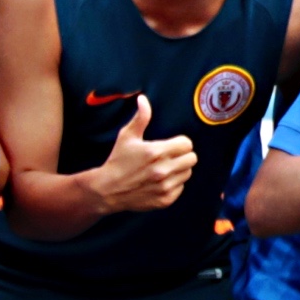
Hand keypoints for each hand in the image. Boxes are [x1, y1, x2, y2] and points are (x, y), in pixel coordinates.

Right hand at [86, 95, 196, 212]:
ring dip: (180, 169)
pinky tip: (161, 181)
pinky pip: (181, 188)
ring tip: (165, 168)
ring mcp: (165, 187)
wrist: (107, 190)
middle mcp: (163, 170)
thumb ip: (140, 118)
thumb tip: (143, 99)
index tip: (172, 145)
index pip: (187, 144)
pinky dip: (174, 184)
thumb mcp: (127, 136)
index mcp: (156, 152)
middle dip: (183, 155)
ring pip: (188, 173)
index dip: (180, 143)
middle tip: (170, 156)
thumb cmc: (118, 161)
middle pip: (192, 158)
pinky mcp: (165, 200)